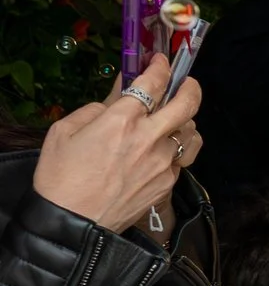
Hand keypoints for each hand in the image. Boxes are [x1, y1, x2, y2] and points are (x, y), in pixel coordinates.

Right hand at [34, 55, 202, 233]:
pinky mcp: (167, 183)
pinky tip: (164, 152)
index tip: (162, 62)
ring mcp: (163, 163)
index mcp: (121, 120)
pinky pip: (182, 160)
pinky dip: (176, 151)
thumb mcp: (64, 132)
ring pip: (190, 134)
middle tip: (188, 83)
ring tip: (177, 121)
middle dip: (191, 88)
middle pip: (187, 105)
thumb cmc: (61, 177)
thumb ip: (94, 110)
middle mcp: (149, 139)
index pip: (153, 83)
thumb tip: (116, 100)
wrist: (73, 223)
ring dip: (186, 123)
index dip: (161, 67)